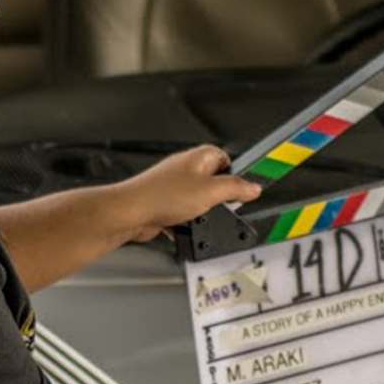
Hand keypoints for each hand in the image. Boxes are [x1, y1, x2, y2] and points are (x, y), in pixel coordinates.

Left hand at [112, 145, 261, 242]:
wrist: (130, 214)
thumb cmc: (161, 195)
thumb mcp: (211, 192)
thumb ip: (236, 189)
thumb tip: (253, 187)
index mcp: (198, 157)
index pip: (226, 158)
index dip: (237, 174)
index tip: (243, 188)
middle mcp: (185, 169)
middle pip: (214, 183)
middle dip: (218, 199)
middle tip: (218, 206)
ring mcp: (174, 187)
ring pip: (199, 202)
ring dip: (200, 214)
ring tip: (196, 217)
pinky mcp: (165, 205)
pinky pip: (184, 215)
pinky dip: (186, 223)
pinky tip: (182, 226)